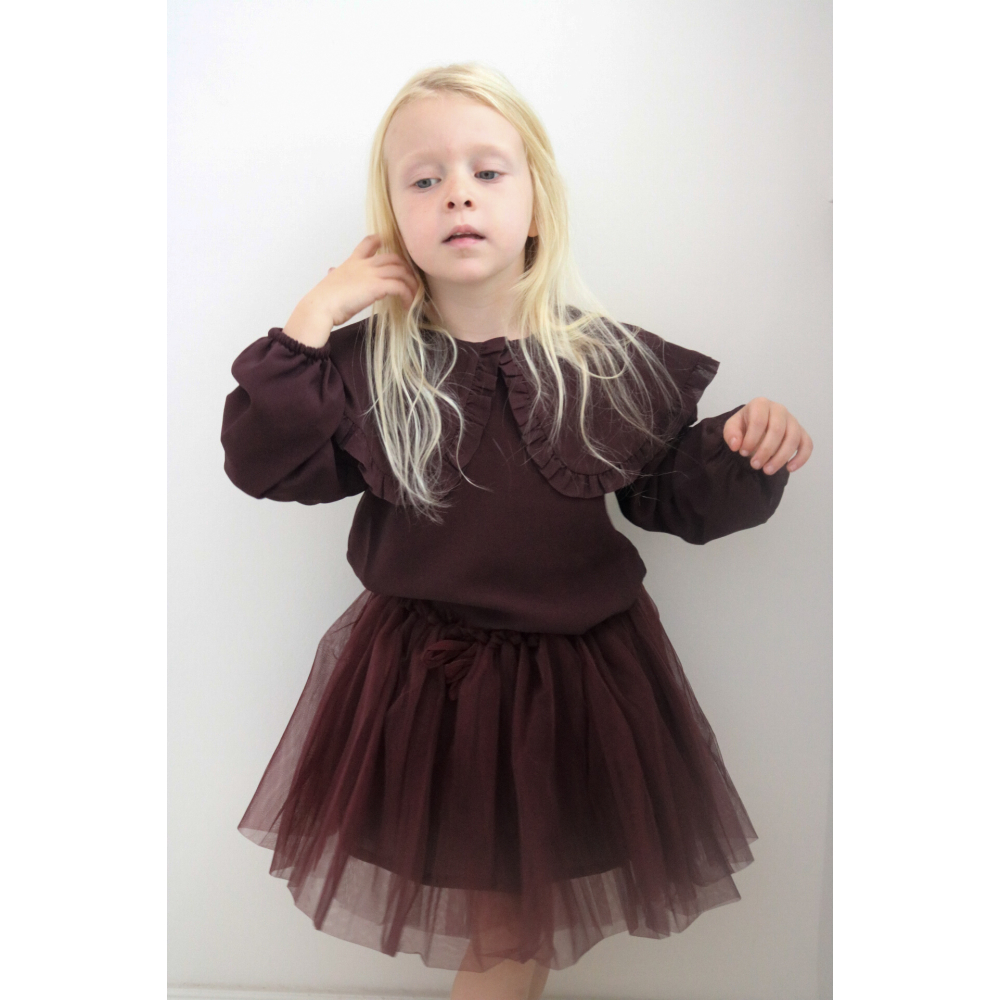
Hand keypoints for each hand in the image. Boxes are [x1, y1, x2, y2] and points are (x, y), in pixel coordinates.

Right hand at [283, 235, 420, 347]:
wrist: (321, 305)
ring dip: (411, 284)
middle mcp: (364, 264)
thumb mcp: (330, 280)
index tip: (385, 242)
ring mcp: (371, 274)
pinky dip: (408, 295)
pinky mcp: (377, 286)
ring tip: (414, 296)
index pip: (367, 243)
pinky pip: (400, 287)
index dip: (379, 241)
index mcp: (353, 262)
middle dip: (405, 268)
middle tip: (410, 281)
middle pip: (393, 258)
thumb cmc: (324, 298)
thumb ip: (334, 274)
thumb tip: (331, 270)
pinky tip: (408, 306)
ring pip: (401, 271)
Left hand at [723, 398, 812, 474]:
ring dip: (781, 457)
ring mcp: (793, 421)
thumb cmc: (744, 426)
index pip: (759, 421)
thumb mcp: (732, 427)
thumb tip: (736, 445)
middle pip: (777, 430)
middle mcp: (780, 409)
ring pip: (793, 438)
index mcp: (761, 404)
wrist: (756, 426)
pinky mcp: (802, 433)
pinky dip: (801, 458)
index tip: (742, 453)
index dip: (751, 439)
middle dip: (765, 451)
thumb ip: (730, 434)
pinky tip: (789, 468)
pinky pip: (807, 444)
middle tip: (755, 465)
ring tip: (767, 470)